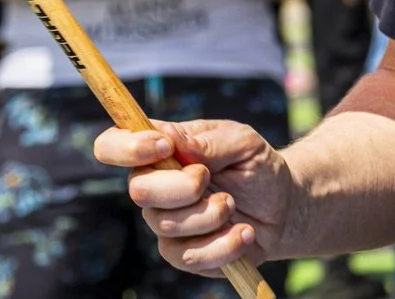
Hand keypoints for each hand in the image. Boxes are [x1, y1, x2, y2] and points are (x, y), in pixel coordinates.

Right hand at [100, 119, 302, 271]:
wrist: (281, 206)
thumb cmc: (256, 166)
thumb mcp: (243, 142)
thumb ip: (208, 141)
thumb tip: (170, 138)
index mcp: (161, 150)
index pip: (113, 145)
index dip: (126, 147)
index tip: (163, 147)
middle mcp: (155, 186)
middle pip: (138, 190)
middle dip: (181, 186)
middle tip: (209, 178)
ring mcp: (165, 222)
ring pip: (169, 224)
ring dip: (210, 214)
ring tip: (233, 205)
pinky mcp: (182, 254)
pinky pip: (190, 257)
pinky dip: (224, 245)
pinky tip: (244, 233)